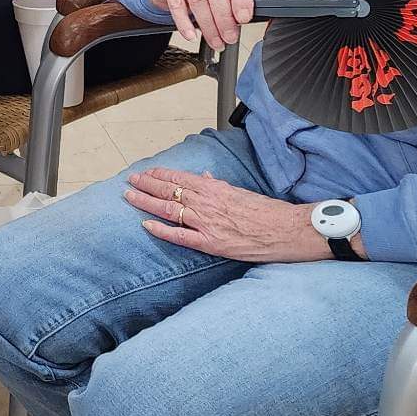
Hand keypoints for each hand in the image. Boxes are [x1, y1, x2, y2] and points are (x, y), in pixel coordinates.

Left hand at [124, 166, 333, 262]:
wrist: (286, 229)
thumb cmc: (266, 211)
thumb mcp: (240, 192)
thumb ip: (218, 185)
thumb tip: (202, 176)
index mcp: (214, 188)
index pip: (179, 178)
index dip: (159, 175)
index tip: (145, 172)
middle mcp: (206, 202)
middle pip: (169, 191)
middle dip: (146, 185)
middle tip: (130, 181)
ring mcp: (207, 223)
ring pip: (169, 210)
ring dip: (146, 202)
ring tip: (130, 196)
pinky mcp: (211, 243)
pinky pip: (180, 236)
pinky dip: (161, 231)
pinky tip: (146, 226)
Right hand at [148, 0, 254, 48]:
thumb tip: (242, 21)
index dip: (241, 0)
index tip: (243, 19)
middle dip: (224, 18)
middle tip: (229, 36)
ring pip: (198, 0)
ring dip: (208, 25)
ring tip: (216, 41)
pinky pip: (176, 5)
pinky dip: (184, 23)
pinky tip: (191, 35)